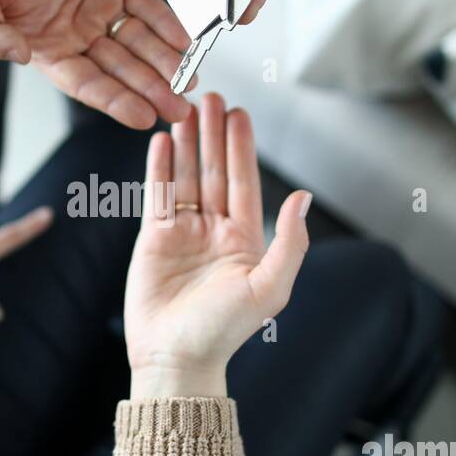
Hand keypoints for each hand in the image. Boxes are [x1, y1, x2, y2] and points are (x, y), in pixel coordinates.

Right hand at [0, 0, 192, 129]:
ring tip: (189, 83)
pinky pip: (148, 8)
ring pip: (139, 43)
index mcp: (47, 48)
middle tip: (179, 111)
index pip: (85, 82)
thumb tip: (17, 55)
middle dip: (150, 90)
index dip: (114, 100)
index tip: (142, 116)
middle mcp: (77, 36)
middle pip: (120, 70)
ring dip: (165, 64)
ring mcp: (100, 10)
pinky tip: (184, 41)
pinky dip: (166, 23)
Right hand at [124, 93, 310, 398]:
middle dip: (213, 134)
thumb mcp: (269, 288)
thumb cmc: (224, 331)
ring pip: (186, 177)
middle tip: (209, 96)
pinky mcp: (154, 239)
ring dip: (186, 144)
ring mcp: (183, 233)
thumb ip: (290, 242)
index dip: (241, 147)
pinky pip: (157, 195)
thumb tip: (302, 197)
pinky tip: (161, 141)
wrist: (176, 359)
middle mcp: (215, 231)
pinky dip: (159, 167)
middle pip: (214, 171)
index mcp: (245, 239)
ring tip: (183, 109)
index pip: (244, 182)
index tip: (238, 113)